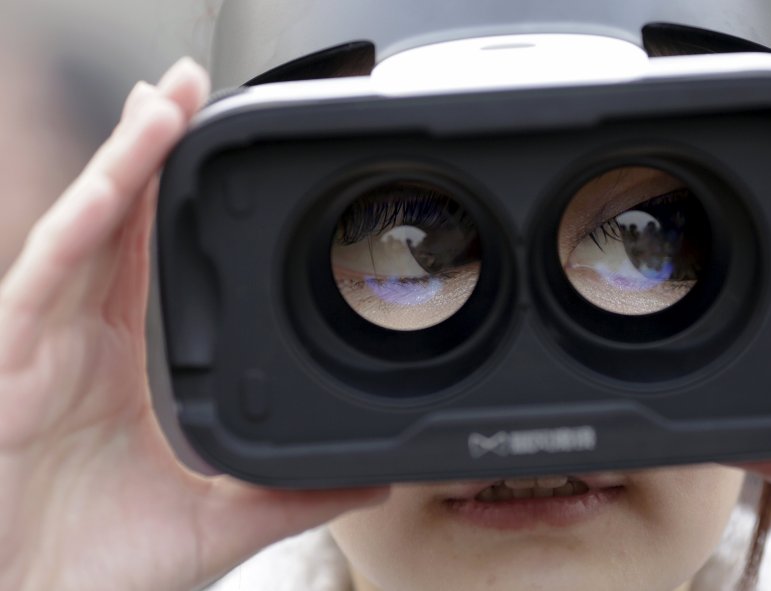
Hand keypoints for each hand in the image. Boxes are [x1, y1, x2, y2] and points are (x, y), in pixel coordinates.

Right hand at [0, 59, 388, 590]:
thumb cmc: (95, 568)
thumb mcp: (213, 525)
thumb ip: (287, 496)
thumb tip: (368, 480)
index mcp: (125, 365)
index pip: (156, 262)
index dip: (181, 205)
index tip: (225, 159)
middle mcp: (84, 338)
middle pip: (121, 223)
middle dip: (154, 151)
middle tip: (195, 86)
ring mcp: (44, 338)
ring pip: (87, 226)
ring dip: (128, 157)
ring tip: (170, 97)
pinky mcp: (11, 354)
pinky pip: (48, 268)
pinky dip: (86, 214)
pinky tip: (123, 169)